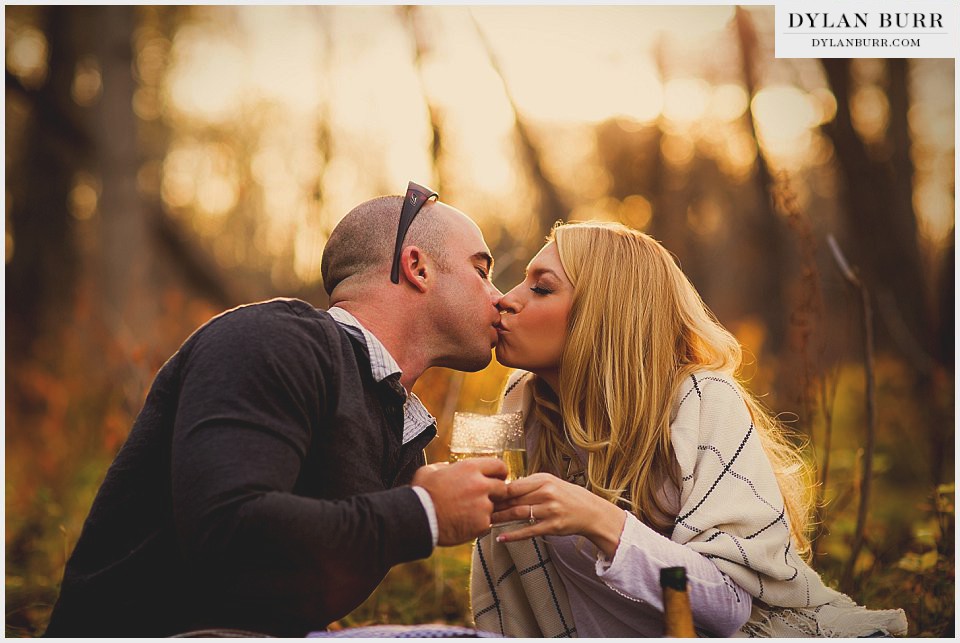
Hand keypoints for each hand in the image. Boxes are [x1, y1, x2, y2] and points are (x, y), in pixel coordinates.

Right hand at [412, 458, 507, 545]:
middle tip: (482, 498)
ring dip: (484, 510)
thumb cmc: (422, 494)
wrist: (418, 518)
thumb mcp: (430, 470)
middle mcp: (480, 485)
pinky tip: (463, 523)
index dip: (499, 473)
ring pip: (494, 507)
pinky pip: (487, 523)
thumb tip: (449, 468)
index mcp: (470, 468)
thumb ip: (445, 467)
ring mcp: (483, 505)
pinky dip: (478, 524)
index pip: (499, 466)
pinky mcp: (481, 524)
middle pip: (503, 488)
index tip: (497, 478)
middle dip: (495, 493)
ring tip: (466, 513)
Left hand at [491, 472, 625, 557]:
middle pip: (513, 499)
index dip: (496, 491)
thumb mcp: (549, 482)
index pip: (513, 485)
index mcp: (543, 479)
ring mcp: (550, 510)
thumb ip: (528, 484)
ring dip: (500, 519)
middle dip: (494, 505)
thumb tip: (501, 487)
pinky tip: (500, 538)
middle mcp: (546, 493)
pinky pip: (528, 531)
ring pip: (518, 514)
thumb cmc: (565, 495)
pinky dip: (513, 535)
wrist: (590, 511)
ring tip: (485, 522)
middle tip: (477, 509)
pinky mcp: (552, 526)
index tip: (482, 495)